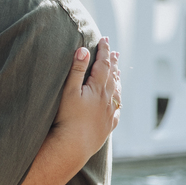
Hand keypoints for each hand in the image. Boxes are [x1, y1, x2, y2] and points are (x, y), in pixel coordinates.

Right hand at [52, 38, 119, 157]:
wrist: (74, 145)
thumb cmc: (67, 118)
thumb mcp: (68, 91)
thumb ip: (76, 70)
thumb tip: (83, 50)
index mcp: (97, 88)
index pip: (103, 64)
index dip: (104, 50)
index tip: (105, 39)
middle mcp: (107, 99)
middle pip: (112, 76)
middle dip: (112, 62)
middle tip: (114, 52)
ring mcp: (108, 113)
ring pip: (116, 93)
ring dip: (117, 80)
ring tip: (118, 72)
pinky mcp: (107, 126)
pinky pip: (116, 111)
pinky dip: (117, 103)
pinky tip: (117, 103)